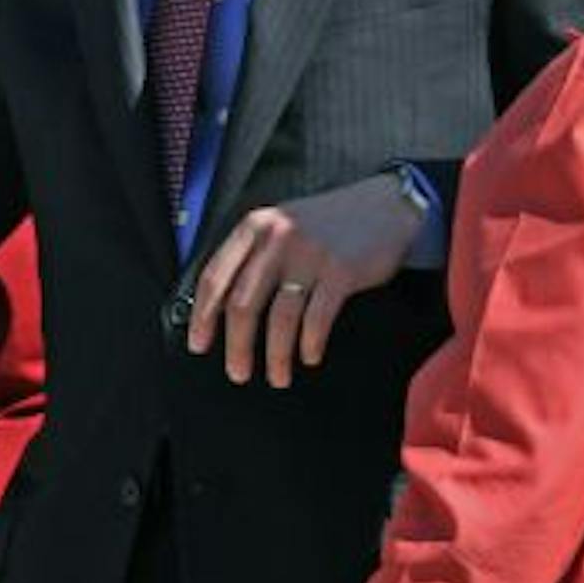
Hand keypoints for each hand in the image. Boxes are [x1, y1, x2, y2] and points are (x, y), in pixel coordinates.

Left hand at [186, 173, 425, 387]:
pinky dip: (310, 343)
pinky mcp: (341, 271)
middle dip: (237, 345)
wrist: (385, 205)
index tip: (198, 344)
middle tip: (237, 373)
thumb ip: (251, 256)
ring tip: (277, 377)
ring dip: (276, 355)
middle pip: (243, 303)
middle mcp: (276, 239)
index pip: (215, 277)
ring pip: (279, 317)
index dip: (203, 316)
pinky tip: (309, 357)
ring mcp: (309, 255)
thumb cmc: (326, 224)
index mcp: (253, 228)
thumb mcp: (279, 227)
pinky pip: (317, 318)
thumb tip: (221, 308)